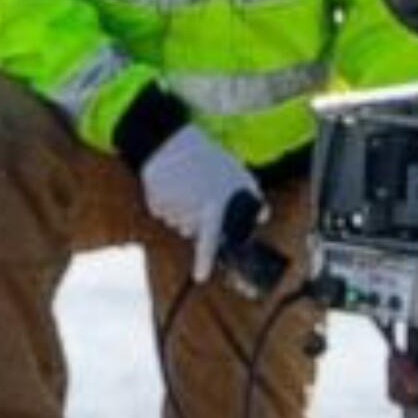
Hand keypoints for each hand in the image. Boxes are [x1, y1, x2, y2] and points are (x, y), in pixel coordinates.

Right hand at [140, 125, 265, 282]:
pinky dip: (168, 202)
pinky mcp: (154, 203)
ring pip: (178, 221)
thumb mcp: (237, 173)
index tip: (200, 277)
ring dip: (184, 209)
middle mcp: (189, 213)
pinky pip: (164, 211)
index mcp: (211, 208)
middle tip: (202, 194)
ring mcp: (170, 209)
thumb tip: (262, 217)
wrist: (170, 139)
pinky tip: (174, 182)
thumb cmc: (208, 157)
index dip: (204, 262)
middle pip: (192, 230)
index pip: (207, 243)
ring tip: (189, 183)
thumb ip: (253, 197)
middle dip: (197, 219)